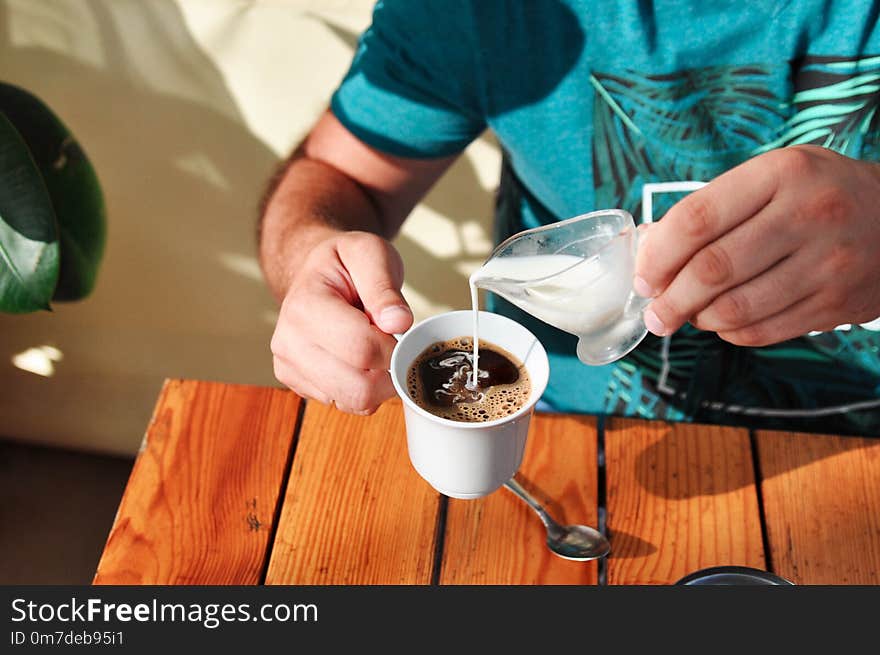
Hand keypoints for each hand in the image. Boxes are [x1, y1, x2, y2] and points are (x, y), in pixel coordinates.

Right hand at [270, 231, 412, 413]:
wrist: (317, 274)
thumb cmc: (346, 263)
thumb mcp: (370, 254)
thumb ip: (384, 286)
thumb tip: (397, 322)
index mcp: (305, 305)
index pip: (362, 348)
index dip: (394, 346)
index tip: (400, 330)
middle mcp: (288, 341)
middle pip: (358, 387)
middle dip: (389, 371)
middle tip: (393, 344)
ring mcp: (289, 367)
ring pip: (353, 402)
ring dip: (377, 383)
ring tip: (374, 349)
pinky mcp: (297, 385)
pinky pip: (345, 405)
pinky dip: (363, 389)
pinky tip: (360, 361)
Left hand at [634, 145, 879, 345]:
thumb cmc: (819, 195)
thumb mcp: (773, 178)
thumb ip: (712, 208)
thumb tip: (648, 247)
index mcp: (782, 174)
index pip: (697, 220)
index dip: (657, 256)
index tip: (642, 278)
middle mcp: (809, 215)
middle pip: (712, 271)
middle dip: (669, 300)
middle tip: (654, 313)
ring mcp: (828, 263)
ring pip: (734, 309)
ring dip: (697, 319)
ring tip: (686, 316)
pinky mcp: (838, 304)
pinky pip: (762, 332)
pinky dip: (730, 332)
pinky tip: (722, 321)